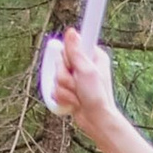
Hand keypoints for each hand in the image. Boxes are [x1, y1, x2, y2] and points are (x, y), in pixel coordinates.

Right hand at [41, 26, 120, 148]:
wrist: (96, 120)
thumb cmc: (97, 96)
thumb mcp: (86, 71)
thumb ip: (76, 52)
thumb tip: (71, 32)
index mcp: (92, 55)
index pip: (73, 44)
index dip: (69, 54)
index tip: (72, 62)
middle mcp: (83, 65)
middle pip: (60, 61)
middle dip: (65, 76)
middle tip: (77, 84)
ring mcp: (75, 78)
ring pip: (56, 76)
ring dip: (65, 89)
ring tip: (77, 96)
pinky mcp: (68, 89)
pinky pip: (55, 88)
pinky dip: (62, 97)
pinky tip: (73, 101)